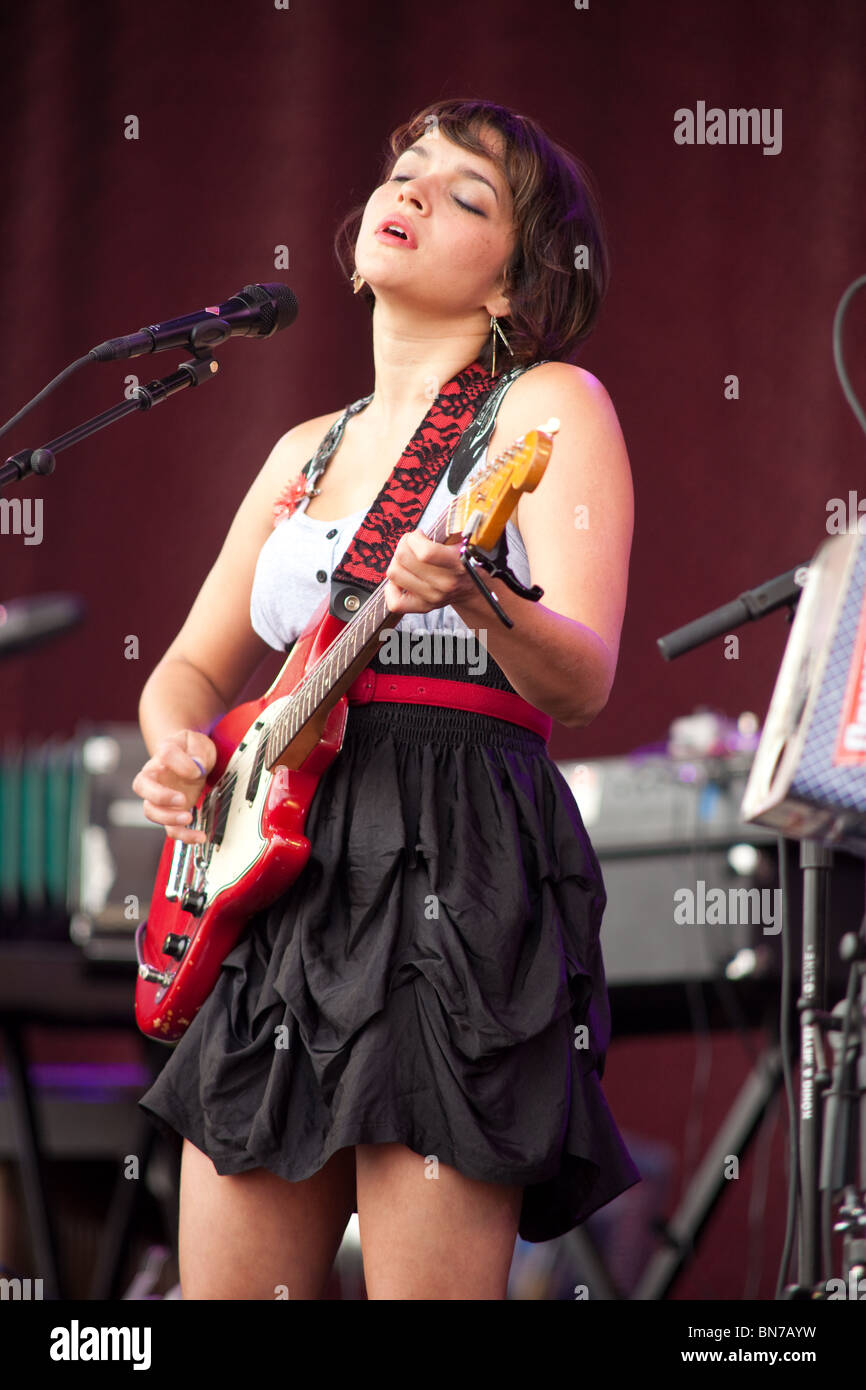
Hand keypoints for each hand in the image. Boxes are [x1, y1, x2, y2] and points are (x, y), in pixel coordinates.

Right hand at [131, 728, 216, 843]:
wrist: (193, 760)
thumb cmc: (193, 750)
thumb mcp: (199, 742)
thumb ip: (198, 750)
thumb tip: (196, 769)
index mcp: (164, 754)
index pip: (165, 754)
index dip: (181, 762)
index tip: (199, 768)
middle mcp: (156, 775)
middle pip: (141, 786)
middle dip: (159, 796)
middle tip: (181, 799)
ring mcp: (161, 796)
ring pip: (151, 811)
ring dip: (168, 818)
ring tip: (188, 817)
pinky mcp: (172, 812)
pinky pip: (170, 828)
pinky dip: (184, 835)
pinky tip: (199, 836)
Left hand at [383, 529, 479, 616]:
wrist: (474, 587)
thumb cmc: (465, 559)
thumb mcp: (465, 540)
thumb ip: (452, 527)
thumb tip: (436, 519)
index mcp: (458, 564)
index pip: (425, 553)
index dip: (414, 538)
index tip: (420, 535)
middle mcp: (445, 583)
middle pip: (402, 558)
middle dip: (404, 544)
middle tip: (413, 544)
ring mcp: (433, 597)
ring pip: (394, 573)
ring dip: (397, 562)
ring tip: (408, 559)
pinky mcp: (423, 607)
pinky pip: (394, 602)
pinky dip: (392, 589)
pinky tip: (401, 578)